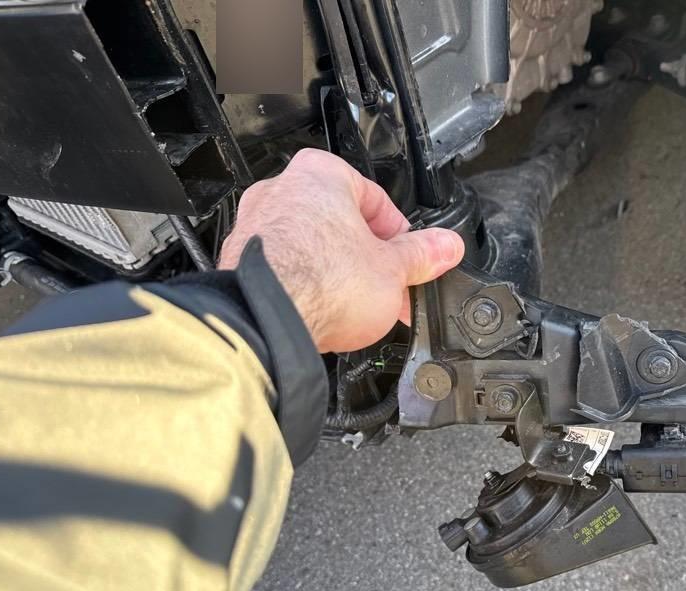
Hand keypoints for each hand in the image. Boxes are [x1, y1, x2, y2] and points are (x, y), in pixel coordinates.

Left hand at [219, 148, 463, 352]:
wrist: (266, 321)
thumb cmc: (319, 283)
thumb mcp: (393, 270)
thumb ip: (422, 255)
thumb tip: (445, 246)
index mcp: (322, 174)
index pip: (377, 199)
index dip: (400, 236)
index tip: (410, 260)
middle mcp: (282, 190)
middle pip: (342, 224)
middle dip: (369, 259)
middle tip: (389, 288)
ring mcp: (257, 225)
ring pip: (312, 246)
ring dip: (338, 273)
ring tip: (358, 306)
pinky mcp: (240, 261)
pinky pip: (286, 267)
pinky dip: (307, 286)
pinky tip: (324, 312)